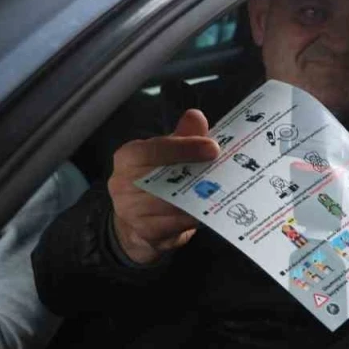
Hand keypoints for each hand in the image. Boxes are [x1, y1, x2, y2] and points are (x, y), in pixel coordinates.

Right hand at [108, 109, 219, 264]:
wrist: (139, 224)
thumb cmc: (157, 181)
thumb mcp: (168, 154)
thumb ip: (183, 137)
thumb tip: (196, 117)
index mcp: (129, 157)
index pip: (153, 149)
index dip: (183, 148)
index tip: (212, 147)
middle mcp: (122, 182)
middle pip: (163, 177)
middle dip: (196, 174)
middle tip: (225, 172)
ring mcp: (130, 209)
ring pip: (171, 203)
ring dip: (198, 198)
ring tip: (223, 191)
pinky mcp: (145, 231)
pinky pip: (175, 224)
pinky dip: (194, 218)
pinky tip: (211, 211)